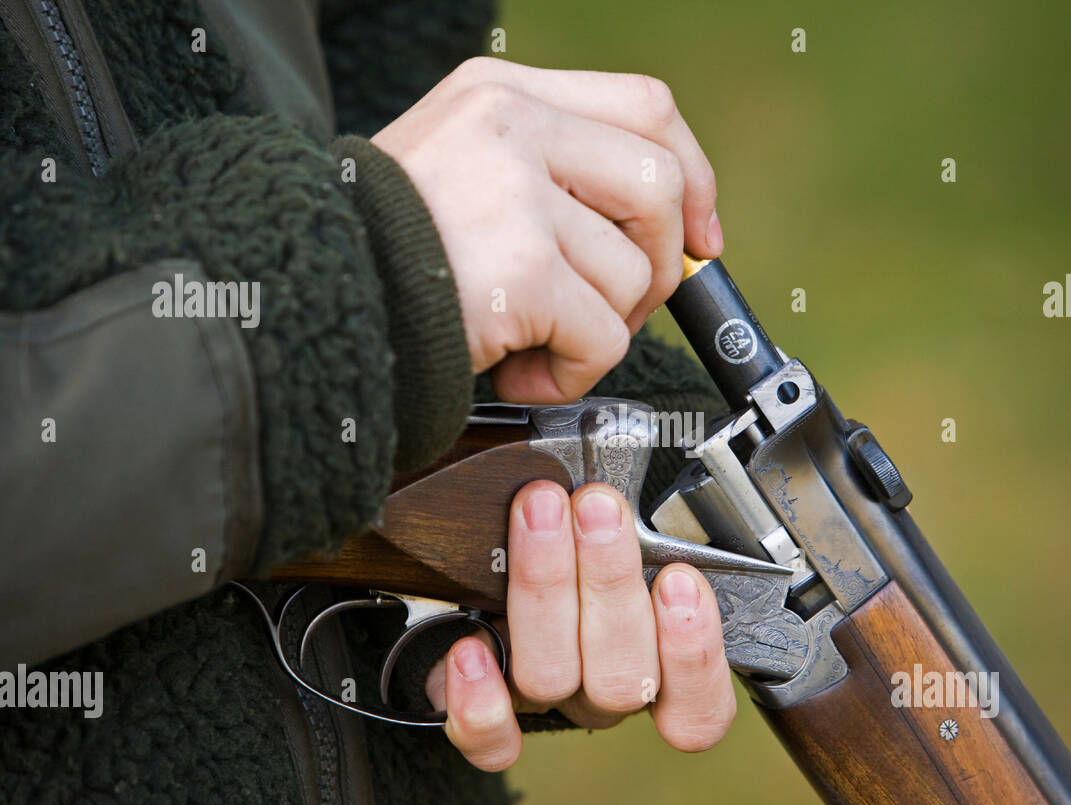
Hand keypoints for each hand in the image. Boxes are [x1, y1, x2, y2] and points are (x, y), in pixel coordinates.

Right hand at [371, 56, 723, 402]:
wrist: (300, 298)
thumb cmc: (376, 253)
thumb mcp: (457, 170)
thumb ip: (549, 174)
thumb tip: (667, 227)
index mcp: (501, 95)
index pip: (645, 108)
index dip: (691, 176)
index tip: (699, 235)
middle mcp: (510, 126)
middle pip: (658, 185)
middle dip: (656, 265)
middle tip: (606, 309)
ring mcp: (515, 194)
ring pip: (633, 273)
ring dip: (600, 331)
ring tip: (534, 344)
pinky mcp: (519, 270)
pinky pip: (602, 336)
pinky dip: (572, 373)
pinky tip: (518, 368)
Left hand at [424, 480, 734, 770]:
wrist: (487, 566)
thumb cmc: (573, 539)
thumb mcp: (621, 526)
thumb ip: (635, 520)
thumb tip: (626, 463)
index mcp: (658, 667)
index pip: (699, 707)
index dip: (693, 653)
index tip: (680, 578)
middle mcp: (605, 693)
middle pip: (623, 678)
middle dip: (609, 581)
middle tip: (596, 506)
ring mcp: (547, 706)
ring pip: (553, 680)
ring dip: (545, 589)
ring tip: (539, 512)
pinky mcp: (488, 720)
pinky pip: (490, 739)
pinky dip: (481, 700)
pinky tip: (470, 646)